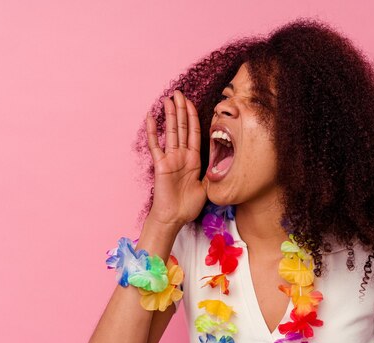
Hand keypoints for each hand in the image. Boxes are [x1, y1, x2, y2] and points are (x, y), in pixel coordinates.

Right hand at [145, 90, 206, 226]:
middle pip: (182, 127)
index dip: (192, 116)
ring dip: (170, 115)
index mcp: (193, 159)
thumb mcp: (206, 187)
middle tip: (178, 92)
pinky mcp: (161, 164)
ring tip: (168, 99)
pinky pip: (155, 145)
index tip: (190, 102)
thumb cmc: (188, 205)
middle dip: (181, 109)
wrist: (174, 218)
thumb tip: (223, 164)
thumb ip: (211, 173)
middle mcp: (181, 156)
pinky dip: (152, 131)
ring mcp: (170, 158)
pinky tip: (150, 117)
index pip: (193, 132)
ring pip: (171, 132)